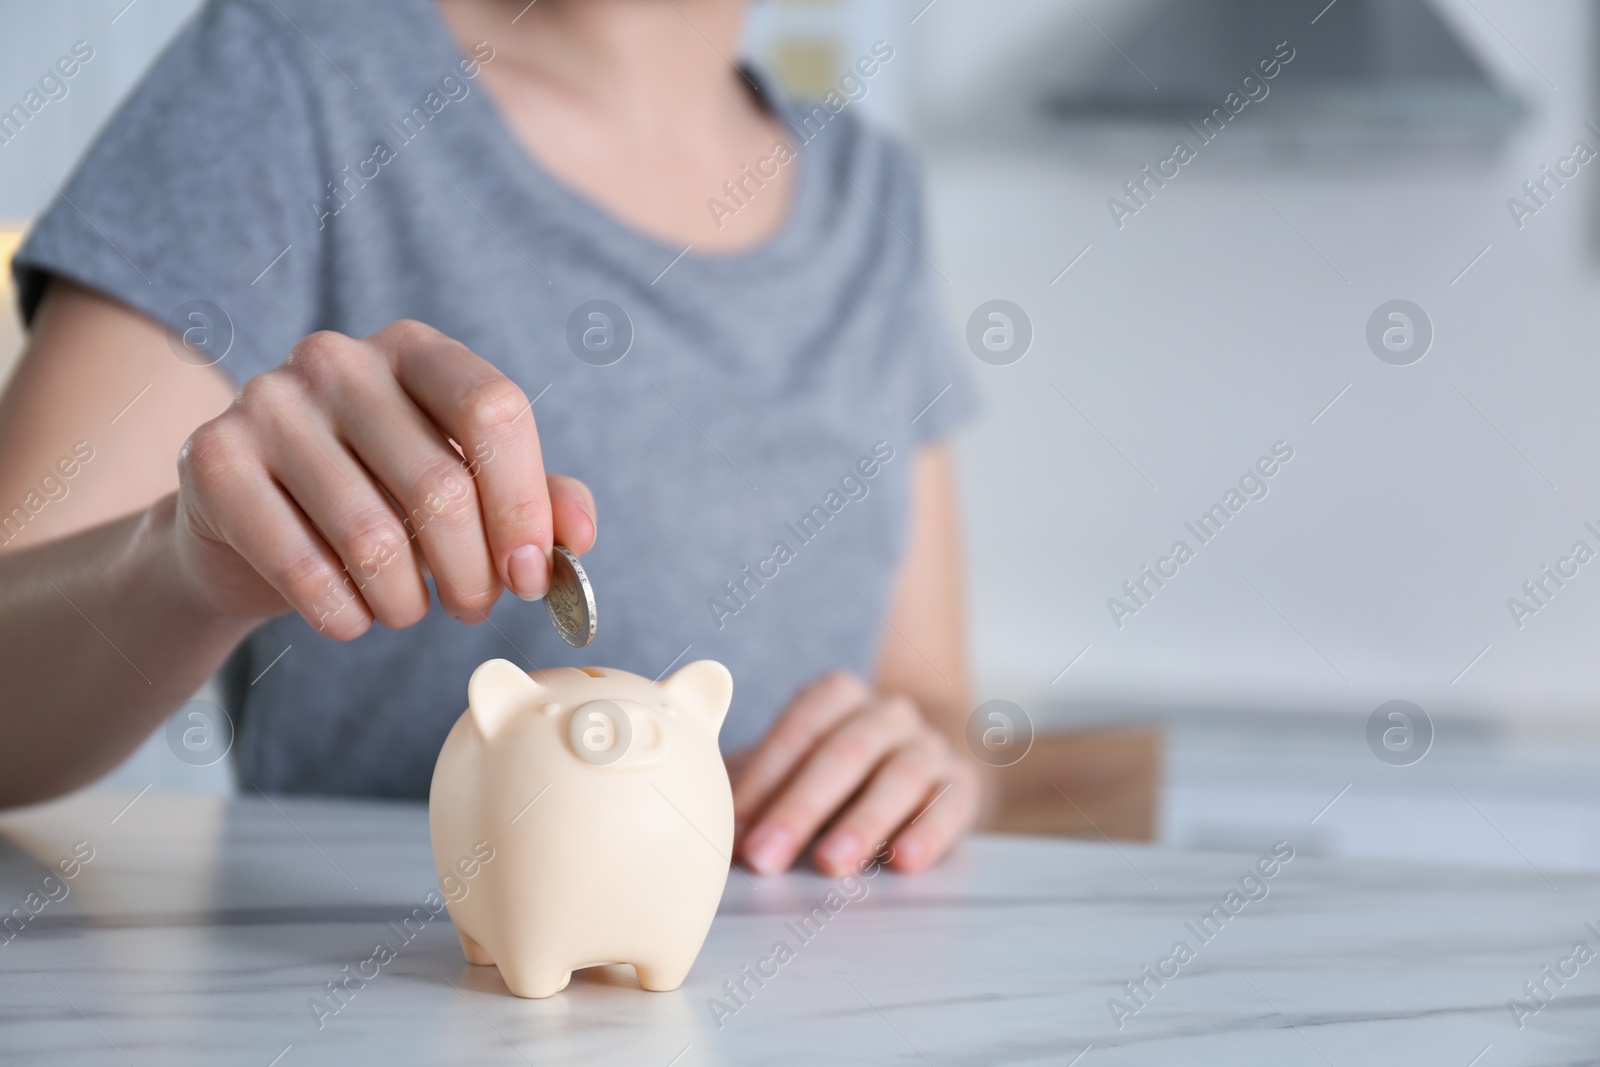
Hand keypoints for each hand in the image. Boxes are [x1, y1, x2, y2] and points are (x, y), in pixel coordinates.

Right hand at [172, 320, 594, 637]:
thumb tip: (576, 535)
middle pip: (441, 486)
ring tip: (407, 611)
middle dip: (472, 575)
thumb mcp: (464, 489)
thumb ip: (531, 501)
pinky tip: (351, 618)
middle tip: (471, 608)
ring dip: (406, 604)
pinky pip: (303, 568)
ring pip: (374, 539)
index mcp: (415, 351)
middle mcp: (338, 359)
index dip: (525, 504)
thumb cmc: (376, 500)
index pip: (494, 410)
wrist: (245, 527)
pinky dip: (343, 616)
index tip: (532, 574)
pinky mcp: (211, 460)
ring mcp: (267, 402)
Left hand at [731, 671, 982, 875]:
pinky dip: (928, 832)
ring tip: (830, 866)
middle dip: (800, 807)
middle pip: (845, 751)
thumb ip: (753, 784)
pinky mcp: (963, 786)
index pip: (800, 727)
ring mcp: (931, 746)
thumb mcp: (793, 768)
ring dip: (863, 822)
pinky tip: (903, 862)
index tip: (733, 824)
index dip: (765, 775)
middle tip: (765, 856)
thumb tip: (699, 818)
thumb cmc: (836, 775)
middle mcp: (888, 712)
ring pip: (900, 775)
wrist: (924, 772)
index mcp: (838, 696)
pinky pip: (950, 804)